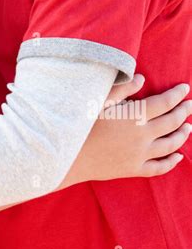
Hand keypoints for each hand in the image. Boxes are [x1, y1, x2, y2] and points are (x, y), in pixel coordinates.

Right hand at [63, 77, 190, 186]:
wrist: (68, 155)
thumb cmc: (81, 124)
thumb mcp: (99, 101)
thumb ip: (123, 89)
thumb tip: (142, 78)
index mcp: (134, 116)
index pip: (164, 103)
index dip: (177, 95)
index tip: (185, 88)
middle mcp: (142, 136)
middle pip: (172, 122)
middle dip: (184, 112)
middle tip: (191, 105)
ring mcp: (140, 155)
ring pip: (170, 145)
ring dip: (182, 135)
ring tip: (189, 127)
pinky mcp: (133, 170)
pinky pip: (159, 167)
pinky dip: (172, 162)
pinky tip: (178, 156)